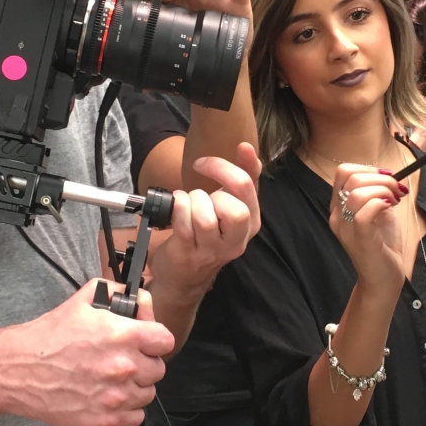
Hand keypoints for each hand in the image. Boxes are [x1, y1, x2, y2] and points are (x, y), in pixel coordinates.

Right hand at [0, 280, 172, 425]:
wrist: (19, 370)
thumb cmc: (50, 336)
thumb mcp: (84, 300)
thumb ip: (118, 293)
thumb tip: (142, 299)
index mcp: (124, 336)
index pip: (166, 341)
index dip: (154, 340)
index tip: (145, 342)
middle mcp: (124, 369)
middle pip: (158, 370)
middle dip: (143, 363)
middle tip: (121, 360)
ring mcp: (115, 400)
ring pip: (147, 395)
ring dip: (134, 387)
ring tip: (110, 379)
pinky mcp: (104, 423)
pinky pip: (134, 418)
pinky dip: (124, 410)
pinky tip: (105, 397)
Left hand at [148, 143, 262, 301]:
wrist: (183, 276)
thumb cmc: (206, 235)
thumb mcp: (227, 207)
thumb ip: (240, 180)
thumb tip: (247, 148)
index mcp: (250, 223)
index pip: (247, 187)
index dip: (223, 167)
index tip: (203, 162)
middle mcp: (236, 240)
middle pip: (236, 209)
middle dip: (212, 192)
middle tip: (200, 195)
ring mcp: (212, 250)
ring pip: (206, 217)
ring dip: (191, 202)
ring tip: (185, 204)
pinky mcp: (189, 253)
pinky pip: (184, 224)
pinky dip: (177, 209)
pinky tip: (175, 210)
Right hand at [330, 163, 410, 291]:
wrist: (383, 278)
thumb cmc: (382, 245)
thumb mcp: (379, 212)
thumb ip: (377, 194)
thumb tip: (387, 175)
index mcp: (339, 206)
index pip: (343, 172)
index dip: (367, 168)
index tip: (386, 178)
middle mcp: (337, 215)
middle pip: (350, 177)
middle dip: (380, 177)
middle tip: (396, 191)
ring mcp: (346, 228)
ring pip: (357, 192)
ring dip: (382, 189)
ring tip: (394, 199)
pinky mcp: (360, 239)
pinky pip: (364, 212)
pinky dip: (380, 203)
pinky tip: (390, 207)